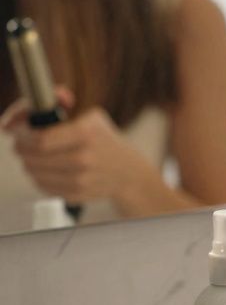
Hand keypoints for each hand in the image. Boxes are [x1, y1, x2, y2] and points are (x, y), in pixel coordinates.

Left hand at [3, 89, 154, 204]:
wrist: (128, 172)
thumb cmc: (105, 142)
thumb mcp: (91, 117)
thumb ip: (56, 110)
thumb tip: (17, 120)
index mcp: (86, 134)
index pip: (40, 139)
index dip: (23, 137)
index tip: (20, 134)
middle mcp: (84, 158)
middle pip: (33, 157)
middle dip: (23, 150)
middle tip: (24, 145)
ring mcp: (81, 179)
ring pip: (34, 173)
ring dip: (30, 164)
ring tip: (38, 157)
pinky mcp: (77, 195)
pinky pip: (44, 187)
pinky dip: (41, 178)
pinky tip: (49, 171)